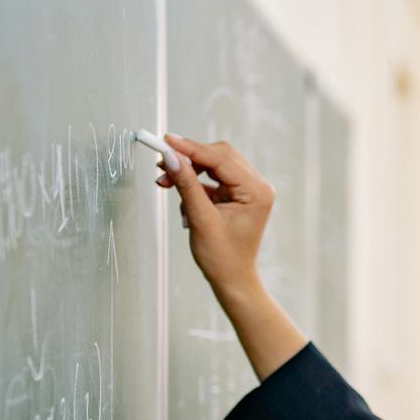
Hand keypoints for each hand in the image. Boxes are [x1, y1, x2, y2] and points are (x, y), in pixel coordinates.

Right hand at [156, 134, 307, 380]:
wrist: (232, 279)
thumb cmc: (222, 256)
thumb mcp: (200, 218)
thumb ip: (186, 184)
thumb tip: (171, 157)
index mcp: (257, 191)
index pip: (221, 159)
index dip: (191, 148)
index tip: (166, 140)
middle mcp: (257, 186)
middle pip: (219, 155)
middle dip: (189, 158)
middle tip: (162, 163)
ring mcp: (249, 190)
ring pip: (215, 164)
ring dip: (189, 170)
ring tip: (164, 182)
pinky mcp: (238, 195)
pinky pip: (213, 178)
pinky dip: (195, 183)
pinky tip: (182, 198)